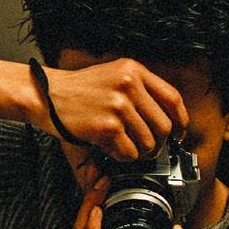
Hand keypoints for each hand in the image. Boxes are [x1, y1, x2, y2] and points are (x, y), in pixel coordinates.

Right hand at [37, 57, 188, 162]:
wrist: (46, 95)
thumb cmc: (79, 90)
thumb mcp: (113, 76)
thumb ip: (140, 90)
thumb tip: (168, 121)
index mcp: (134, 71)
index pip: (173, 98)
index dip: (181, 121)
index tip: (179, 133)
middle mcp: (129, 85)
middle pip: (164, 126)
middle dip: (158, 143)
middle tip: (147, 148)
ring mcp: (118, 105)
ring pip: (148, 142)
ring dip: (139, 152)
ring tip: (124, 146)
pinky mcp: (107, 126)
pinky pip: (129, 153)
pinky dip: (122, 157)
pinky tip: (110, 148)